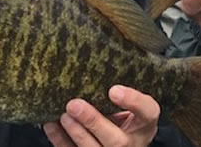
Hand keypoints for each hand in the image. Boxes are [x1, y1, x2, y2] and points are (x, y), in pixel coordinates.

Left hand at [43, 85, 158, 146]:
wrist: (127, 141)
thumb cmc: (129, 116)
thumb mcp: (134, 103)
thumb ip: (122, 91)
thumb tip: (94, 62)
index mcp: (145, 123)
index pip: (147, 112)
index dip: (133, 102)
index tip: (114, 90)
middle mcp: (132, 143)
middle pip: (117, 141)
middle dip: (93, 122)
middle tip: (74, 104)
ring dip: (76, 133)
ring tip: (64, 116)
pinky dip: (60, 140)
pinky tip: (52, 125)